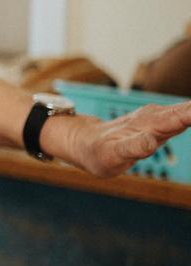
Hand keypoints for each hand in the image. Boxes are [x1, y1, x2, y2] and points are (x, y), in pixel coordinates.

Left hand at [66, 101, 190, 176]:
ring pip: (188, 111)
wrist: (85, 142)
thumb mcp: (111, 155)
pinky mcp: (160, 123)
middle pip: (190, 111)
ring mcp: (159, 119)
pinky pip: (184, 115)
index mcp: (150, 125)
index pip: (182, 117)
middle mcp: (157, 118)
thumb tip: (150, 141)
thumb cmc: (98, 151)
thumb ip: (131, 148)